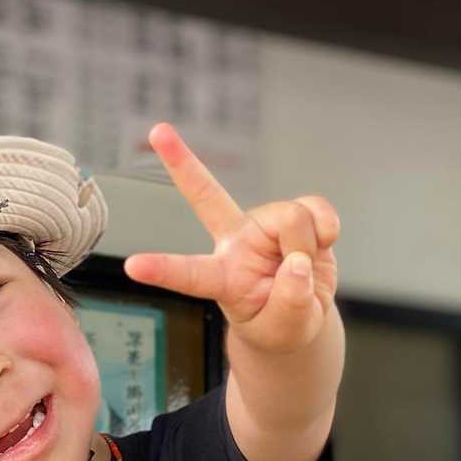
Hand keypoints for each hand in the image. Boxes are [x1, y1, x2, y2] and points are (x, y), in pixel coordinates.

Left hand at [124, 123, 339, 353]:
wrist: (306, 312)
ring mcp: (262, 223)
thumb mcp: (287, 329)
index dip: (163, 269)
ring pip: (293, 218)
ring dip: (310, 247)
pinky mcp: (293, 213)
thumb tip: (299, 262)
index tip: (132, 267)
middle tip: (158, 130)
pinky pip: (316, 208)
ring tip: (304, 268)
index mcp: (220, 278)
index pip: (188, 274)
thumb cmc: (284, 325)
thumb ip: (292, 301)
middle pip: (207, 197)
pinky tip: (321, 244)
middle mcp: (235, 243)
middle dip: (182, 163)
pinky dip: (328, 228)